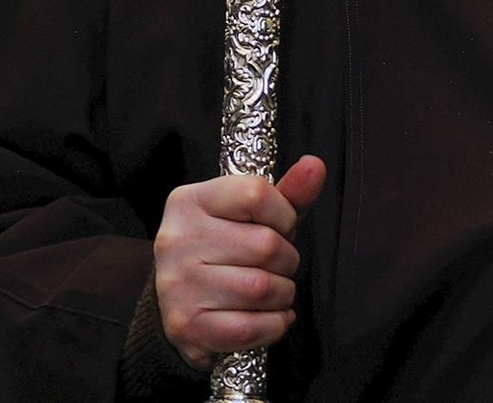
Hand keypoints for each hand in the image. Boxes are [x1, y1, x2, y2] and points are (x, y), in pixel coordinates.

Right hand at [153, 155, 326, 372]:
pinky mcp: (186, 326)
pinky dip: (273, 326)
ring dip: (282, 294)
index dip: (284, 214)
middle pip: (266, 245)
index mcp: (190, 201)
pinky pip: (250, 328)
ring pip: (261, 289)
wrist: (180, 300)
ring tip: (272, 291)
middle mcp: (177, 240)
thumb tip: (315, 165)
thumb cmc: (225, 249)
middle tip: (276, 266)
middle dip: (286, 260)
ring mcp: (177, 285)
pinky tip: (270, 317)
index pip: (256, 194)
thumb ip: (288, 191)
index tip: (281, 227)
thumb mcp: (253, 214)